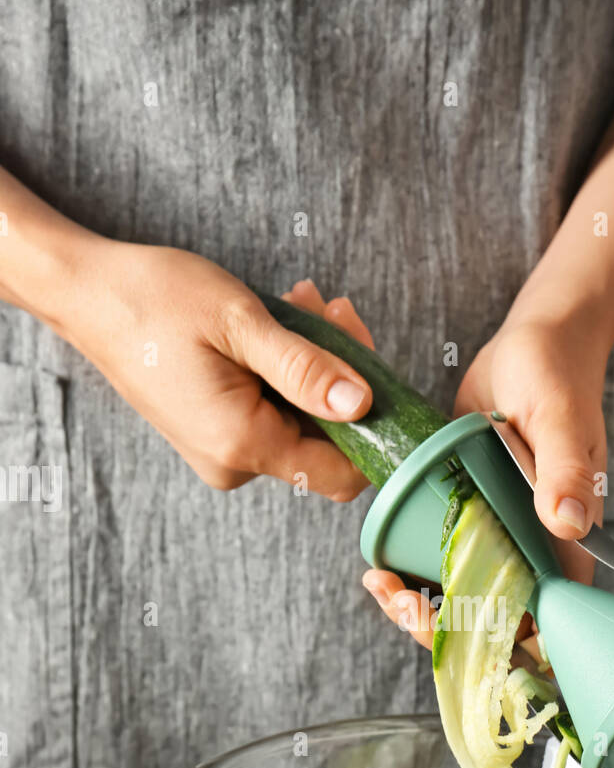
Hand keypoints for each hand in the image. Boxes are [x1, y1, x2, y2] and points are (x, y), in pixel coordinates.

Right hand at [65, 244, 374, 497]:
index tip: (369, 360)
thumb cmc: (155, 300)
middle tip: (333, 310)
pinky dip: (287, 370)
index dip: (372, 424)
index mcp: (243, 444)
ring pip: (302, 420)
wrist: (87, 294)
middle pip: (326, 441)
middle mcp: (234, 463)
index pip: (342, 473)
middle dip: (342, 376)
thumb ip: (305, 369)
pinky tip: (281, 323)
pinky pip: (273, 412)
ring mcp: (223, 452)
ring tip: (304, 303)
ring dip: (316, 363)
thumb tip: (362, 404)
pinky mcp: (216, 433)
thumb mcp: (240, 324)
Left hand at [364, 306, 608, 648]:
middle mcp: (536, 553)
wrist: (535, 341)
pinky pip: (442, 563)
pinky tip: (378, 566)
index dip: (498, 644)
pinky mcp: (469, 517)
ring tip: (380, 583)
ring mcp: (500, 539)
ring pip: (462, 602)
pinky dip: (411, 575)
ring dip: (419, 608)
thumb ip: (564, 471)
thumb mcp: (559, 419)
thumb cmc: (558, 375)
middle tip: (398, 598)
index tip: (449, 618)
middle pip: (493, 627)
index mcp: (567, 546)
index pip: (543, 627)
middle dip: (441, 629)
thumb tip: (569, 523)